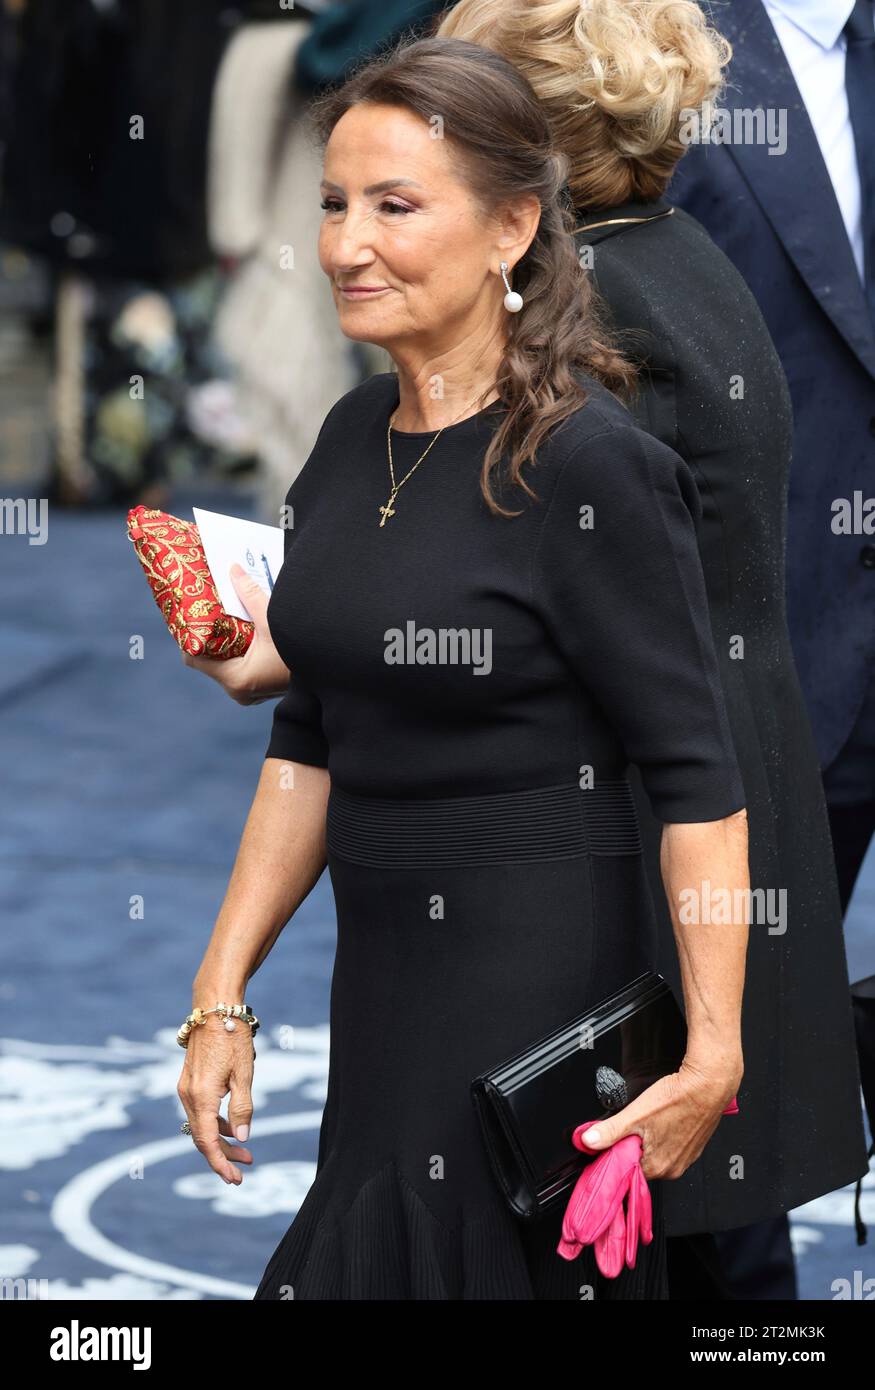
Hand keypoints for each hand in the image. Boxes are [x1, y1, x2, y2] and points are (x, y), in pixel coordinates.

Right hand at [177, 1014, 254, 1183]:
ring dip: (221, 1141)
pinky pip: (200, 1112)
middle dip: (222, 1157)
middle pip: (202, 1138)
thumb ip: (242, 1108)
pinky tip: (232, 1127)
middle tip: (245, 1168)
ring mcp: (186, 1088)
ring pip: (200, 1126)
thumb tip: (241, 1139)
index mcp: (201, 1096)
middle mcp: (187, 1095)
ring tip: (245, 1151)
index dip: (220, 1163)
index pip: (207, 1141)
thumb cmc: (233, 1036)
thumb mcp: (245, 1073)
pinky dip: (215, 1124)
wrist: (214, 1007)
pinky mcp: (189, 1082)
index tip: (234, 1179)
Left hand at [181, 564, 289, 703]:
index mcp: (236, 679)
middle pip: (207, 661)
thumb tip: (234, 570)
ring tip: (223, 619)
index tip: (188, 614)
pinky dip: (236, 650)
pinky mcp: (260, 688)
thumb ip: (251, 594)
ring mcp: (250, 692)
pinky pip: (238, 668)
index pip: (193, 658)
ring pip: (223, 664)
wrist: (333, 668)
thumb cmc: (302, 652)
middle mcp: (239, 690)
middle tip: (206, 611)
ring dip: (222, 643)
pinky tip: (241, 631)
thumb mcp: (273, 620)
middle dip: (205, 636)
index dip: (187, 636)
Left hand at [577, 1052, 742, 1180]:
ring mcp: (686, 1158)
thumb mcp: (635, 1114)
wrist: (709, 1084)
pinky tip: (665, 1117)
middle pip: (640, 1160)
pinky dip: (665, 1132)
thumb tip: (588, 1141)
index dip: (616, 1151)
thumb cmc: (678, 1099)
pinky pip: (671, 1144)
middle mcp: (673, 1168)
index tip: (613, 1137)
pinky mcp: (694, 1145)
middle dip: (633, 1142)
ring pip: (656, 1151)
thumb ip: (609, 1130)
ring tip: (653, 1117)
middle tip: (635, 1121)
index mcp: (657, 1167)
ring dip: (649, 1137)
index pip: (626, 1168)